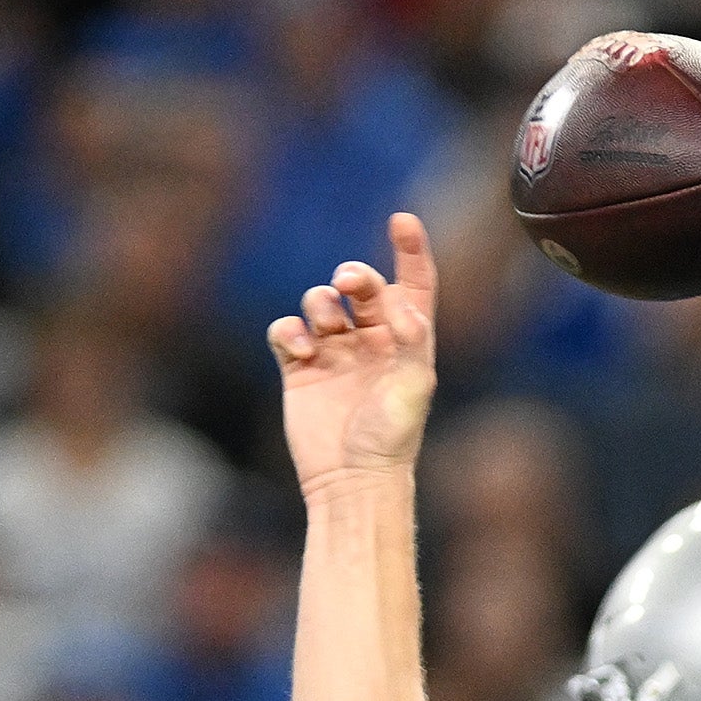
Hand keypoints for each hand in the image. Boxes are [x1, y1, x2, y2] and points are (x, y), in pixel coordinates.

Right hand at [271, 211, 439, 494]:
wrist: (350, 480)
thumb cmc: (391, 439)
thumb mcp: (414, 388)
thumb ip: (413, 342)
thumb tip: (404, 305)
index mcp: (407, 342)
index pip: (412, 286)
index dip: (410, 252)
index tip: (402, 220)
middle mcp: (372, 342)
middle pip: (360, 287)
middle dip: (354, 276)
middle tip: (349, 283)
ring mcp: (334, 353)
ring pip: (320, 301)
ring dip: (320, 302)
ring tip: (325, 324)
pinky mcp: (300, 368)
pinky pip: (287, 330)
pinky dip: (289, 330)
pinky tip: (299, 348)